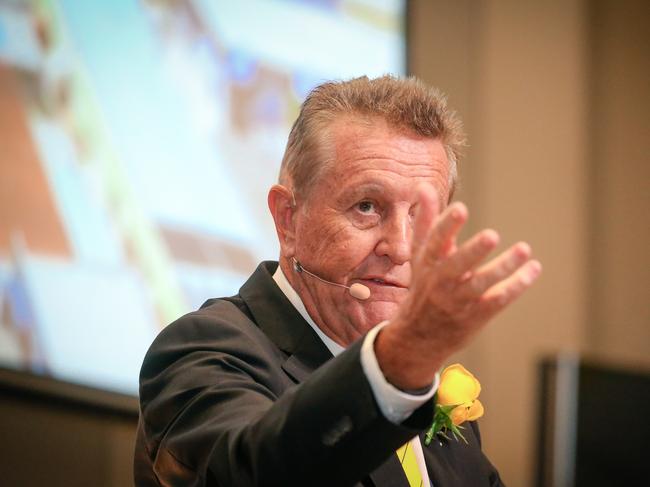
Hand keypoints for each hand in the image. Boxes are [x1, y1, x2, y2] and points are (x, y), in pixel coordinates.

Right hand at [375, 185, 541, 389]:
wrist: (418, 336)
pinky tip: (533, 270)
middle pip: (457, 265)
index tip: (460, 209)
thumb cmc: (423, 286)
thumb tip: (423, 187)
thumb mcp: (420, 255)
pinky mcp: (476, 315)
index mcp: (427, 263)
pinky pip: (498, 299)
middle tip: (492, 235)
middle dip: (473, 251)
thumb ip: (426, 221)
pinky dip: (516, 285)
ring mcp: (459, 300)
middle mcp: (441, 281)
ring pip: (482, 283)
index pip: (435, 242)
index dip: (447, 226)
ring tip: (525, 250)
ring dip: (504, 267)